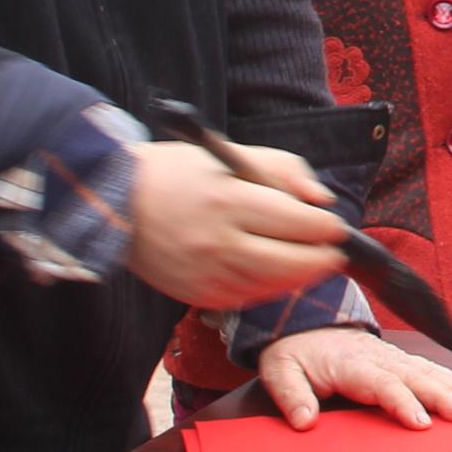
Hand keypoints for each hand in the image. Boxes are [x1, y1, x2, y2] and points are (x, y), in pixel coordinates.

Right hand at [125, 140, 348, 308]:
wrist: (116, 203)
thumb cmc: (178, 172)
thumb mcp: (231, 154)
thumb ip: (284, 170)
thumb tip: (323, 200)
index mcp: (229, 202)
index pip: (297, 223)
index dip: (325, 228)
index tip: (336, 226)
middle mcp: (219, 242)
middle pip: (291, 262)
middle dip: (322, 259)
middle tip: (335, 252)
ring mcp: (207, 274)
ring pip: (272, 285)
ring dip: (299, 277)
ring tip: (312, 263)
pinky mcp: (199, 295)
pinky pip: (248, 297)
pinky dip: (269, 287)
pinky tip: (278, 274)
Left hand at [254, 327, 451, 429]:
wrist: (303, 320)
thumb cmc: (294, 351)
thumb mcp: (279, 370)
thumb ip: (291, 395)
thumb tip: (304, 421)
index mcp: (350, 363)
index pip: (382, 383)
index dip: (403, 402)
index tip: (422, 423)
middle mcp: (377, 357)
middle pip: (415, 376)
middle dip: (443, 395)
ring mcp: (390, 356)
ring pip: (426, 370)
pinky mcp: (396, 358)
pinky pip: (427, 366)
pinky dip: (451, 377)